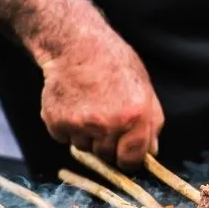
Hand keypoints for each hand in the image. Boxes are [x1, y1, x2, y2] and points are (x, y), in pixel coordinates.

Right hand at [39, 29, 163, 169]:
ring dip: (87, 136)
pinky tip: (74, 106)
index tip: (125, 155)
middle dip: (108, 145)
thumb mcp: (146, 91)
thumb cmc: (116, 66)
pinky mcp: (57, 122)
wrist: (77, 47)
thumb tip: (152, 152)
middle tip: (106, 122)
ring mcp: (80, 125)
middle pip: (107, 157)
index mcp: (135, 118)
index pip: (131, 160)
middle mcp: (108, 125)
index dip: (129, 159)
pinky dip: (67, 128)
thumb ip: (152, 124)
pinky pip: (64, 139)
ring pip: (85, 149)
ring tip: (90, 109)